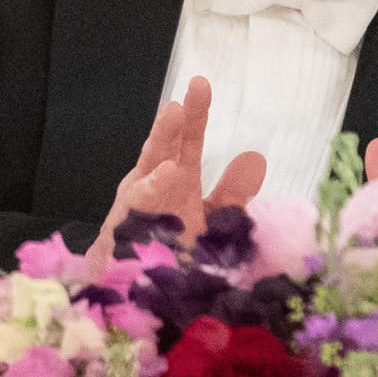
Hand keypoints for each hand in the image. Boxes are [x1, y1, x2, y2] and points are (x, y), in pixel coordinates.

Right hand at [86, 76, 264, 273]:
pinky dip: (155, 185)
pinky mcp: (125, 223)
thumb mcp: (212, 221)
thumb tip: (251, 160)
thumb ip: (231, 194)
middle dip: (179, 119)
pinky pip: (141, 203)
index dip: (196, 114)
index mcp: (177, 178)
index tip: (201, 85)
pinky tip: (170, 171)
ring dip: (162, 138)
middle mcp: (156, 182)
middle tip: (194, 88)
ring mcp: (139, 201)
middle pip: (168, 145)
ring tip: (174, 112)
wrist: (143, 292)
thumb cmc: (173, 252)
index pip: (188, 140)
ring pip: (150, 164)